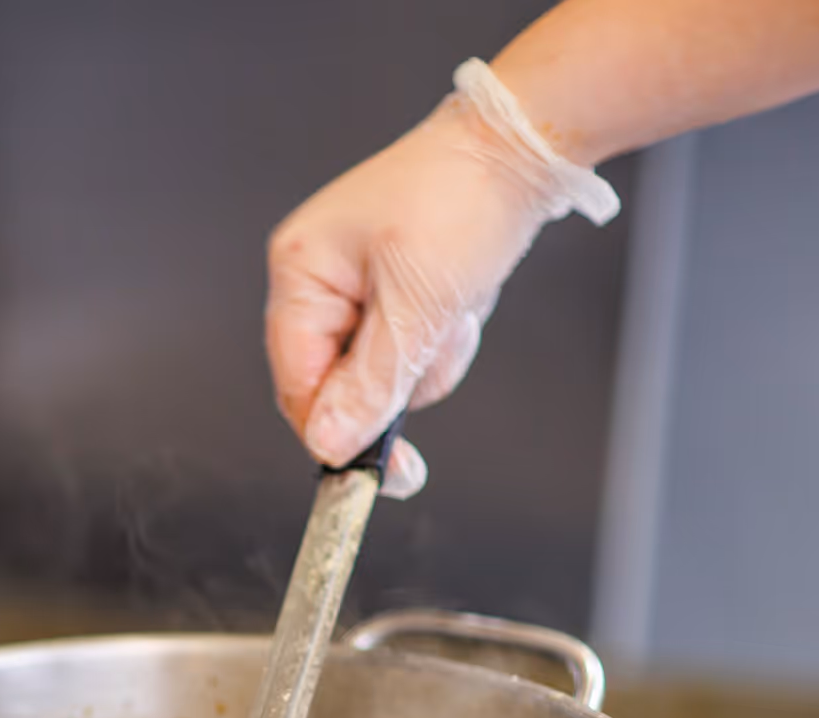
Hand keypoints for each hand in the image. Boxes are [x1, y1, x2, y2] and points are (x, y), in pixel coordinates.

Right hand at [265, 62, 615, 498]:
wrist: (520, 146)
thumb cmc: (462, 201)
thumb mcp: (418, 306)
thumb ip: (370, 383)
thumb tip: (329, 445)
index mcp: (300, 272)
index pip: (297, 383)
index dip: (336, 430)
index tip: (384, 470)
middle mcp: (316, 278)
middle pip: (338, 382)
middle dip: (399, 374)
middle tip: (441, 339)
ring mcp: (352, 283)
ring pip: (380, 371)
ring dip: (428, 354)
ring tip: (457, 305)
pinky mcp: (389, 287)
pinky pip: (405, 345)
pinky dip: (439, 335)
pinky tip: (460, 298)